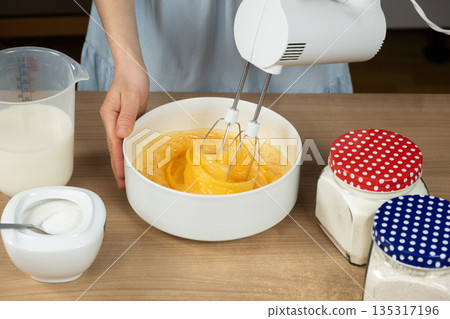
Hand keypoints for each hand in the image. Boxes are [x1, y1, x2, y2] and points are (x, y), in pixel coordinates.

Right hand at [100, 62, 148, 188]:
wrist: (132, 69)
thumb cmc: (131, 79)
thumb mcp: (130, 96)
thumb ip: (126, 115)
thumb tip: (122, 133)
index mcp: (110, 117)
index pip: (114, 144)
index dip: (118, 161)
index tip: (120, 176)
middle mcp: (113, 121)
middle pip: (115, 148)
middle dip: (118, 166)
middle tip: (123, 184)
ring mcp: (120, 121)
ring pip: (121, 144)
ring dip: (124, 160)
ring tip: (128, 176)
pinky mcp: (128, 120)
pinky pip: (129, 138)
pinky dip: (131, 149)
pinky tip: (135, 157)